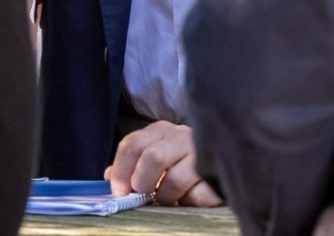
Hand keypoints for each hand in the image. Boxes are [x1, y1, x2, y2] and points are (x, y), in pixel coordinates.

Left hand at [105, 121, 222, 206]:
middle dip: (143, 184)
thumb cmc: (182, 162)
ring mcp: (200, 153)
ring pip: (173, 180)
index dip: (120, 172)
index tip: (119, 192)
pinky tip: (190, 198)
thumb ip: (133, 165)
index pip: (132, 144)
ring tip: (170, 199)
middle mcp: (180, 136)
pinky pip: (196, 194)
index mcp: (161, 131)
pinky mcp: (216, 174)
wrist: (226, 159)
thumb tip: (107, 177)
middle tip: (145, 196)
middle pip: (152, 158)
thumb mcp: (155, 156)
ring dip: (166, 197)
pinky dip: (188, 202)